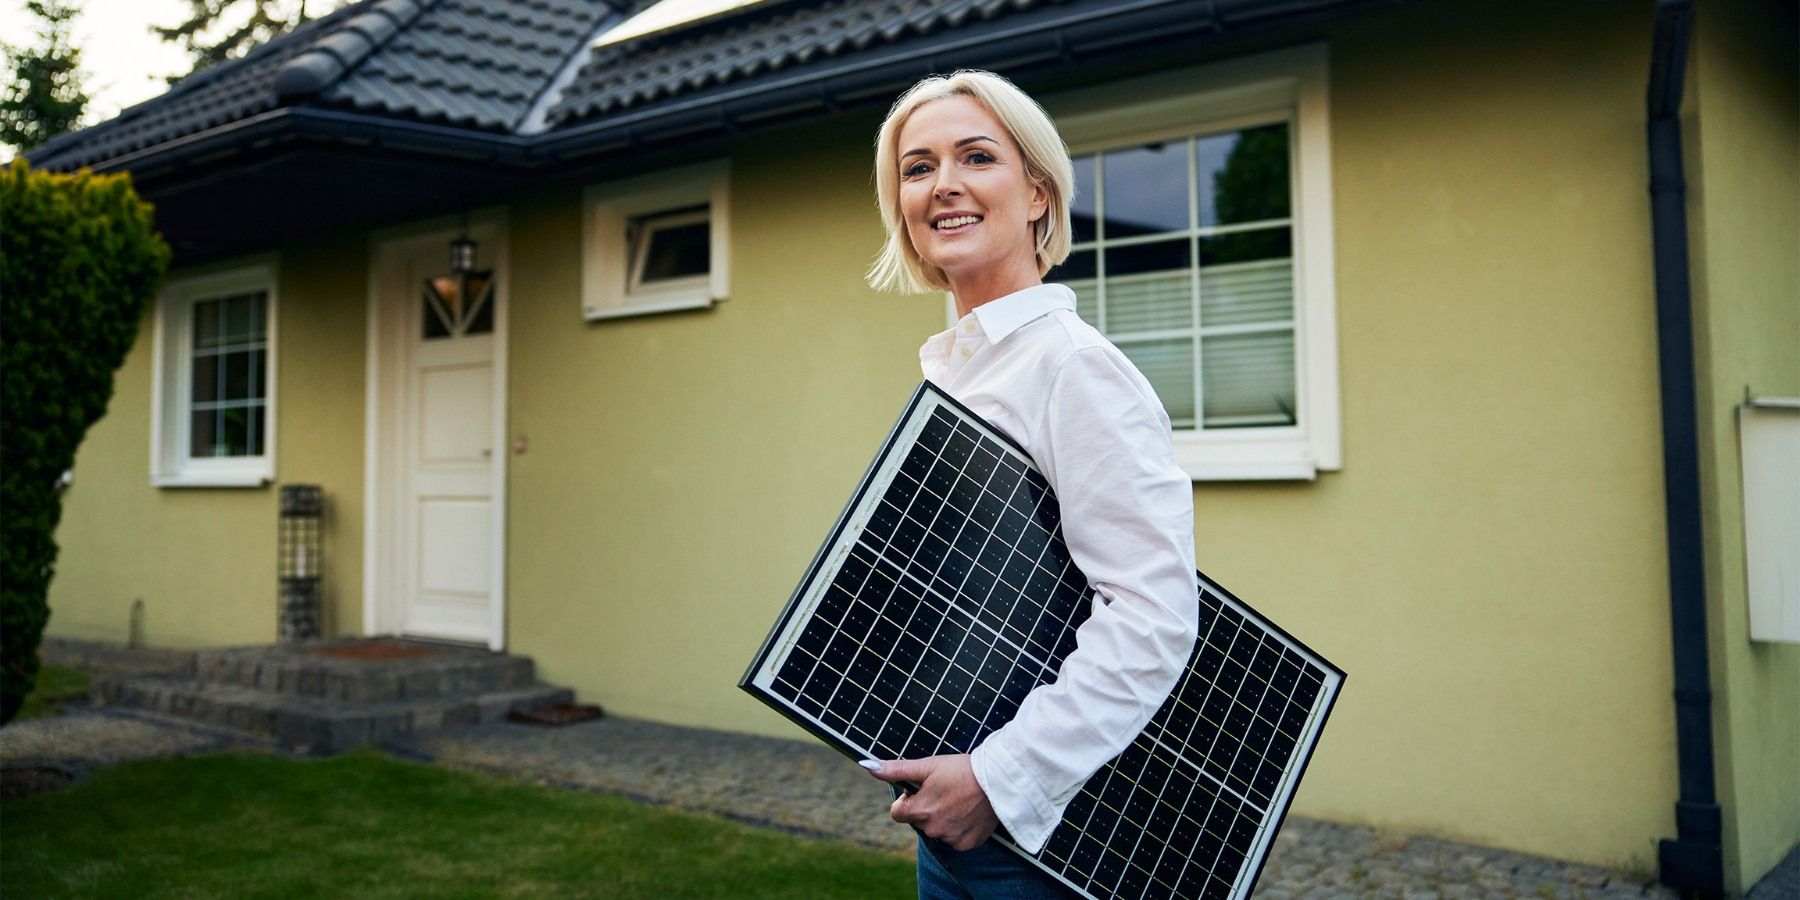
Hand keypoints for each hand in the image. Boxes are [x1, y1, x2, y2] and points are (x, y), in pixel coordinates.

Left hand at [866, 754, 998, 850]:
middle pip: (918, 821)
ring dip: (942, 818)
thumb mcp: (927, 765)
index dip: (907, 800)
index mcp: (919, 811)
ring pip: (937, 830)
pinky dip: (959, 827)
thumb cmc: (962, 769)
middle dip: (926, 808)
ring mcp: (951, 838)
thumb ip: (896, 769)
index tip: (922, 790)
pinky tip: (968, 812)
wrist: (998, 779)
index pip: (897, 813)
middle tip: (944, 791)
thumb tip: (868, 765)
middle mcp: (933, 829)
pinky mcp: (967, 843)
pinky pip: (955, 838)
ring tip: (959, 799)